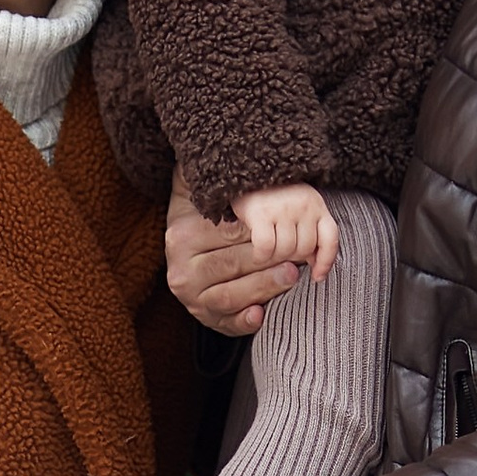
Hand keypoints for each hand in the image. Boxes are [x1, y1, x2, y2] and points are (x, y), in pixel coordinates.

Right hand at [166, 186, 303, 337]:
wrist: (196, 252)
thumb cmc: (211, 217)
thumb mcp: (206, 193)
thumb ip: (214, 179)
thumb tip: (211, 151)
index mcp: (181, 237)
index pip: (225, 236)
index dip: (258, 232)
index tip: (284, 227)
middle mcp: (180, 271)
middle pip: (229, 266)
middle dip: (265, 262)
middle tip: (296, 257)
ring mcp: (192, 299)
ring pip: (230, 296)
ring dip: (263, 288)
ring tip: (291, 275)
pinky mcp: (207, 319)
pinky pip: (226, 324)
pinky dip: (244, 321)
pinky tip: (261, 314)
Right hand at [232, 183, 338, 283]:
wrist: (246, 171)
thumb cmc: (273, 196)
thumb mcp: (298, 209)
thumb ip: (310, 232)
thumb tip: (316, 266)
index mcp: (316, 204)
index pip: (330, 238)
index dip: (326, 261)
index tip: (317, 277)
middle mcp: (303, 205)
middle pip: (305, 249)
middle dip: (292, 256)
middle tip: (279, 249)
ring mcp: (282, 208)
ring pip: (285, 251)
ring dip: (274, 257)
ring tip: (268, 247)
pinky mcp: (260, 213)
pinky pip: (266, 248)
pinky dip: (261, 256)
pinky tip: (258, 253)